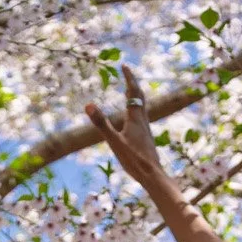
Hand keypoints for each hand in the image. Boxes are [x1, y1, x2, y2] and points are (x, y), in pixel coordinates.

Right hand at [84, 66, 170, 194]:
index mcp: (135, 118)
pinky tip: (133, 118)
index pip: (133, 92)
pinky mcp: (146, 138)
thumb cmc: (134, 160)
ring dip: (136, 96)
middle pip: (140, 97)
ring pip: (142, 107)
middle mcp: (143, 121)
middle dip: (133, 83)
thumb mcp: (114, 142)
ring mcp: (146, 130)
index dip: (129, 78)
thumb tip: (88, 105)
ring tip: (130, 91)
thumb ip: (101, 123)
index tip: (124, 66)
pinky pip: (141, 117)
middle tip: (127, 72)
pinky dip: (136, 109)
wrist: (153, 176)